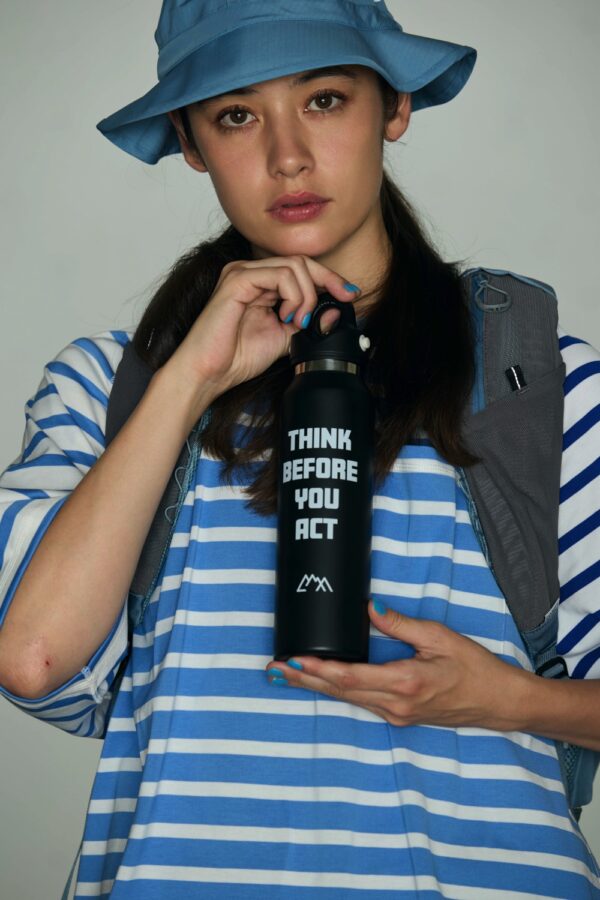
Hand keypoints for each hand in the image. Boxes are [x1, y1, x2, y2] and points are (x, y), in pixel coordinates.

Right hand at [167, 254, 360, 398]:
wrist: (210, 373)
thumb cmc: (236, 358)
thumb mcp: (284, 338)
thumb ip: (307, 323)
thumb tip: (335, 312)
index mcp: (259, 283)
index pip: (301, 269)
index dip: (330, 279)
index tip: (351, 295)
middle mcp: (249, 272)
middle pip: (301, 261)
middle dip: (328, 281)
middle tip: (342, 301)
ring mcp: (242, 272)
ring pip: (294, 266)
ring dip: (307, 297)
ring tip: (297, 322)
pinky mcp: (237, 279)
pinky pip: (280, 275)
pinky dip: (294, 296)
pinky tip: (288, 317)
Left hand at [265, 600, 524, 731]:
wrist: (498, 702)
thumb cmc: (474, 667)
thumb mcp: (439, 637)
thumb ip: (401, 624)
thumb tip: (369, 608)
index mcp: (406, 682)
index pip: (351, 677)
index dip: (319, 670)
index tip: (294, 661)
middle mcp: (396, 704)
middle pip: (341, 692)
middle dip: (305, 680)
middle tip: (274, 670)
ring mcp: (397, 714)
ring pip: (347, 699)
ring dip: (316, 686)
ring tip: (286, 676)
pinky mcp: (399, 715)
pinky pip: (361, 701)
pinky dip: (337, 690)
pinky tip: (320, 682)